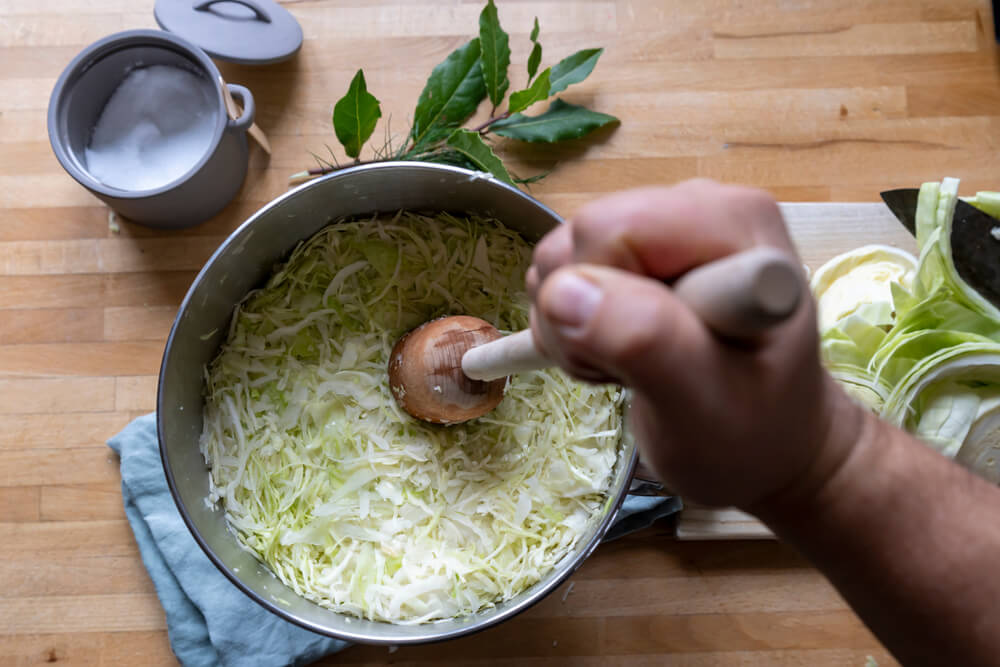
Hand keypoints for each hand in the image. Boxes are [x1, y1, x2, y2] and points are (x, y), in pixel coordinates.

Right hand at [528, 179, 867, 509]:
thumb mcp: (702, 404)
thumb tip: (563, 292)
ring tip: (634, 367)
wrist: (770, 448)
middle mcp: (700, 206)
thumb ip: (643, 341)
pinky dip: (573, 322)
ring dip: (575, 324)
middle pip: (584, 235)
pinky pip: (562, 271)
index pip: (614, 229)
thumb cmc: (751, 435)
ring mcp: (665, 226)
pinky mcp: (636, 249)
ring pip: (563, 255)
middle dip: (584, 313)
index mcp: (735, 223)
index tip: (647, 359)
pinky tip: (620, 352)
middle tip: (633, 370)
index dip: (604, 298)